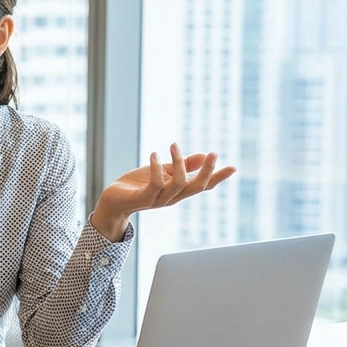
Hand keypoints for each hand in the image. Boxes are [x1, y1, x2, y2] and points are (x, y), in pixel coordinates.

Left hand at [92, 143, 236, 240]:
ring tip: (173, 145)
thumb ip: (182, 166)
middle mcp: (171, 197)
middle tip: (213, 153)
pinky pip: (155, 185)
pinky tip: (154, 154)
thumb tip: (202, 155)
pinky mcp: (142, 198)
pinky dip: (156, 168)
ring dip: (179, 163)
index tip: (233, 167)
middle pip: (196, 187)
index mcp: (178, 191)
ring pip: (178, 184)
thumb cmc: (137, 185)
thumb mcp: (162, 172)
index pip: (202, 186)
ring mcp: (158, 199)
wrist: (112, 201)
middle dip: (206, 171)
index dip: (218, 177)